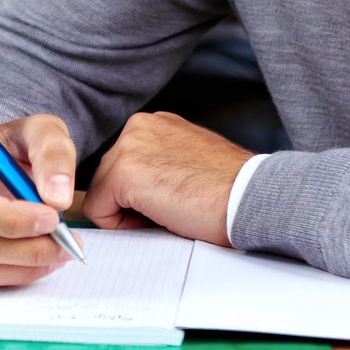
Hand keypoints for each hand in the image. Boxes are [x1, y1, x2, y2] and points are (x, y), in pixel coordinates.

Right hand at [0, 113, 77, 288]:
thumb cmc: (8, 149)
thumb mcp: (38, 132)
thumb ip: (52, 154)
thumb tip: (58, 198)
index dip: (11, 221)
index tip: (52, 220)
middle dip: (27, 251)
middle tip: (66, 245)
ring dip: (21, 269)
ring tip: (55, 254)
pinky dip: (5, 278)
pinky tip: (29, 262)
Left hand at [84, 111, 249, 245]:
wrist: (250, 198)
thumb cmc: (228, 190)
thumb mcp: (186, 163)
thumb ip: (158, 165)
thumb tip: (132, 194)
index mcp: (155, 124)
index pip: (122, 164)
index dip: (141, 195)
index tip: (171, 201)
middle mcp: (138, 126)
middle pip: (108, 178)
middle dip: (132, 203)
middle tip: (172, 211)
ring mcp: (129, 147)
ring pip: (102, 194)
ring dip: (128, 213)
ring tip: (170, 212)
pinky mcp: (125, 173)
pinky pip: (99, 210)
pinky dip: (122, 225)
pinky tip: (160, 218)